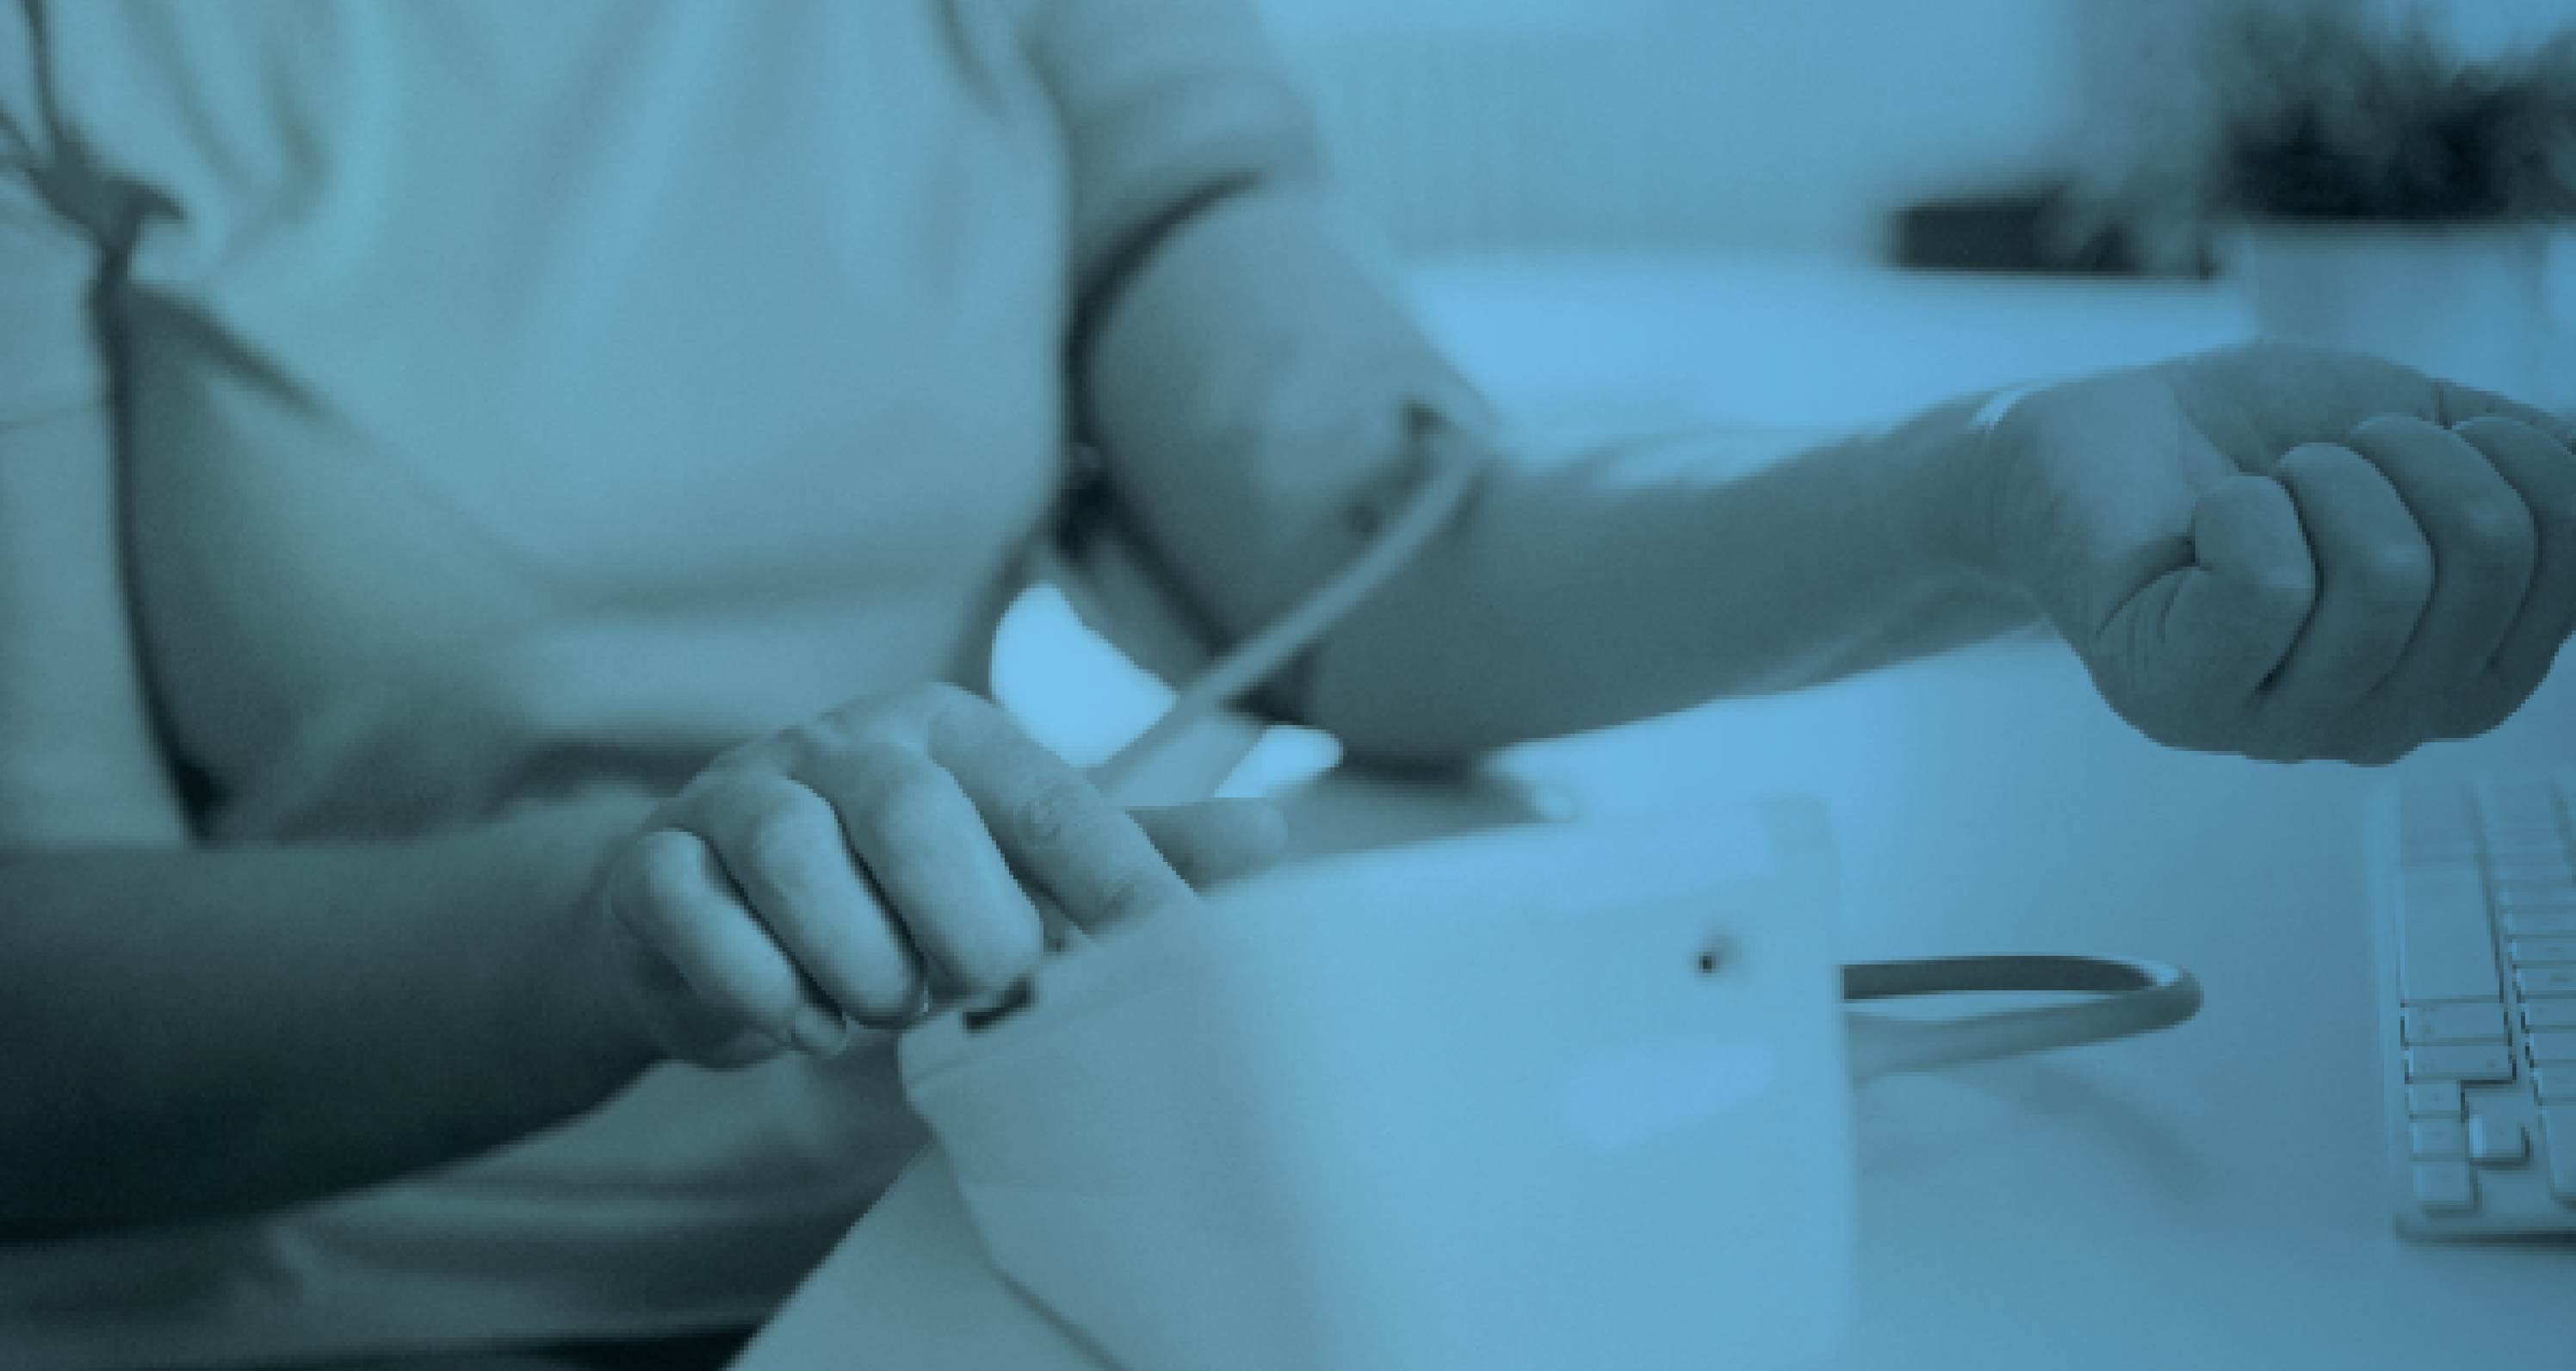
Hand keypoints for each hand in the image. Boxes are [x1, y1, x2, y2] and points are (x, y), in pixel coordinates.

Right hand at [587, 683, 1286, 1065]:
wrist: (709, 921)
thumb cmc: (890, 888)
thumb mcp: (1014, 867)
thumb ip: (1128, 853)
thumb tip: (1271, 837)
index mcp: (949, 735)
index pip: (1050, 800)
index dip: (1115, 885)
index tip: (1167, 959)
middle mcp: (843, 743)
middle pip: (910, 810)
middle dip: (959, 925)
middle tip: (972, 989)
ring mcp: (738, 793)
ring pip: (792, 852)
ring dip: (853, 957)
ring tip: (881, 1008)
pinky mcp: (654, 862)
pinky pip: (692, 908)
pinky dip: (758, 983)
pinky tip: (803, 1022)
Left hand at [1978, 344, 2575, 763]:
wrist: (2097, 433)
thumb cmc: (2256, 439)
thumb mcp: (2438, 429)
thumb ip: (2549, 466)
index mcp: (2467, 671)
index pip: (2575, 563)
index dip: (2520, 457)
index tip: (2430, 437)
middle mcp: (2387, 723)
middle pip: (2488, 559)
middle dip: (2410, 452)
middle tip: (2323, 460)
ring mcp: (2279, 727)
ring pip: (2386, 574)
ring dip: (2324, 477)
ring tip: (2266, 487)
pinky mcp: (2179, 701)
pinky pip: (2271, 587)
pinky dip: (2243, 509)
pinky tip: (2202, 521)